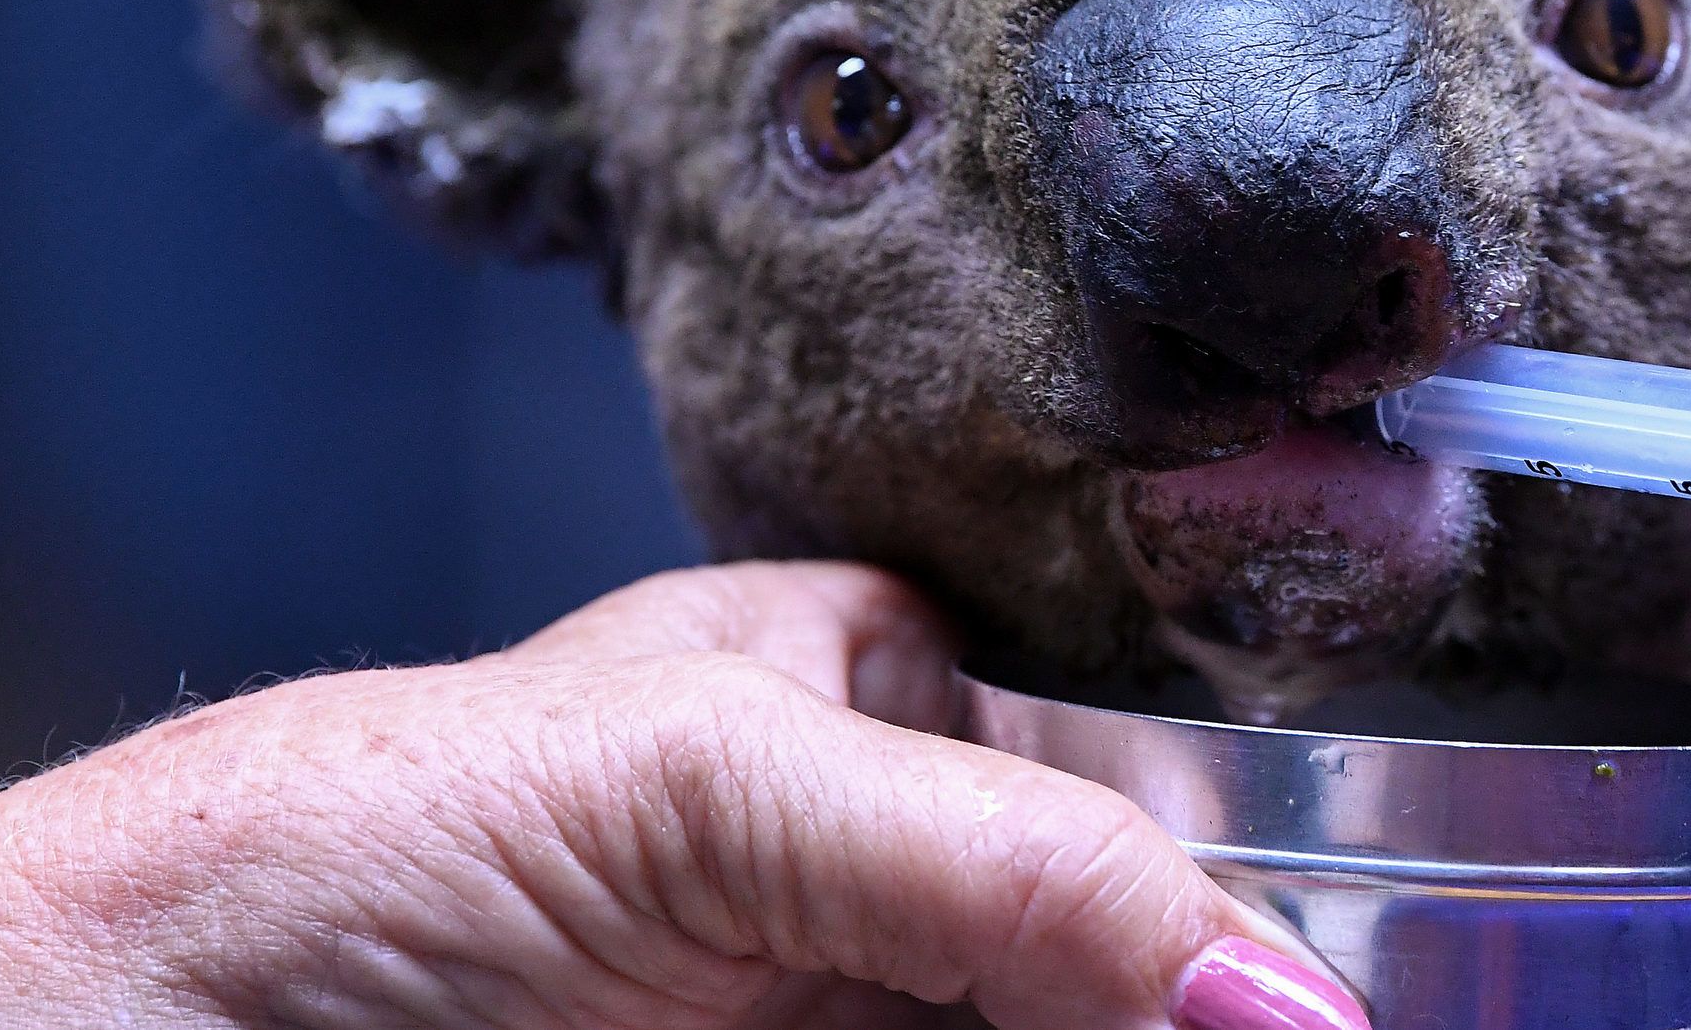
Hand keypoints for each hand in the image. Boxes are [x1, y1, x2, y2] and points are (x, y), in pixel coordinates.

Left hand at [0, 563, 1368, 1029]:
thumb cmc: (363, 840)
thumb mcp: (720, 785)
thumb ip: (1020, 865)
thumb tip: (1275, 989)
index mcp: (883, 693)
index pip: (1144, 784)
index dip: (1249, 899)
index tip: (1328, 1005)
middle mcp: (884, 866)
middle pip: (1120, 957)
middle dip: (1206, 1014)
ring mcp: (845, 1014)